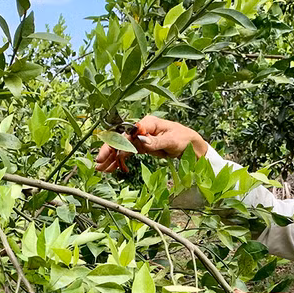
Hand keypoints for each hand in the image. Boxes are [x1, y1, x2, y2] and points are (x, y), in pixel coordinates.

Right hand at [94, 116, 208, 173]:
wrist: (194, 146)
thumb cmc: (185, 139)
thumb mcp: (172, 141)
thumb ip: (156, 142)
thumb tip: (141, 141)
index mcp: (148, 123)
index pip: (127, 132)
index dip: (115, 143)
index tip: (108, 154)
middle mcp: (142, 129)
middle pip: (121, 139)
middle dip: (109, 151)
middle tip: (99, 164)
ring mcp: (142, 138)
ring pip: (123, 148)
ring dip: (112, 158)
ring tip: (102, 169)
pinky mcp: (143, 147)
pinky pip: (129, 153)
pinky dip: (121, 160)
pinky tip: (113, 168)